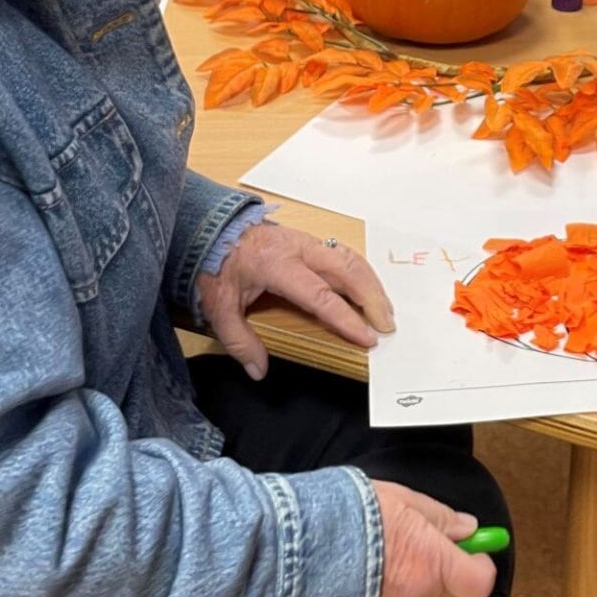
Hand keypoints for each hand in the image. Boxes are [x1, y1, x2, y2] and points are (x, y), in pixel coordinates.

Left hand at [197, 223, 394, 379]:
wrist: (209, 227)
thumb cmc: (214, 264)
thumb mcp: (218, 307)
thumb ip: (240, 341)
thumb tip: (259, 370)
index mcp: (277, 265)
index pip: (321, 296)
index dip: (347, 319)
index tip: (367, 337)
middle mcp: (298, 249)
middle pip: (347, 271)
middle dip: (372, 299)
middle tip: (387, 326)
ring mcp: (306, 241)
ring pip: (350, 259)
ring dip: (371, 284)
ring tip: (385, 310)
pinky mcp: (308, 240)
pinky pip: (342, 253)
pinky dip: (361, 272)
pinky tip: (368, 288)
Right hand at [363, 481, 496, 596]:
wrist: (301, 544)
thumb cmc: (351, 516)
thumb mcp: (406, 501)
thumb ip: (442, 518)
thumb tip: (467, 528)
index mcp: (433, 564)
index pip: (480, 581)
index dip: (481, 564)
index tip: (475, 547)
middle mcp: (419, 595)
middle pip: (457, 596)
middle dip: (454, 572)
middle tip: (438, 545)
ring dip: (428, 585)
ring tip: (405, 555)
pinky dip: (403, 594)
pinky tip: (384, 570)